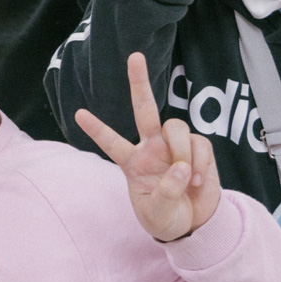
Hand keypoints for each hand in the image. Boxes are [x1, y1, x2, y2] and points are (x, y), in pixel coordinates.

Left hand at [74, 52, 220, 241]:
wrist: (195, 225)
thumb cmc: (167, 217)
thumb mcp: (158, 214)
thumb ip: (165, 193)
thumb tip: (180, 168)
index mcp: (133, 162)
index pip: (112, 142)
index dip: (97, 129)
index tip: (78, 113)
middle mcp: (152, 147)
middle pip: (145, 109)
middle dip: (140, 82)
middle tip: (134, 56)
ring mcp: (175, 146)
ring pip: (176, 128)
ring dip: (182, 152)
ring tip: (187, 178)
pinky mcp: (199, 149)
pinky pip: (200, 144)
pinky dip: (201, 163)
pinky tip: (198, 182)